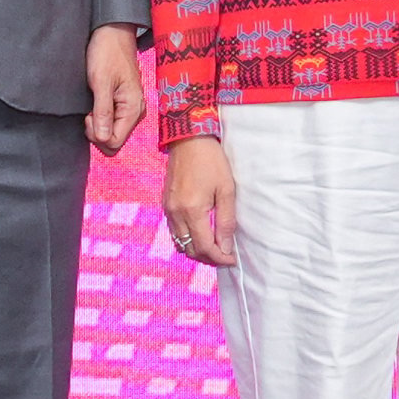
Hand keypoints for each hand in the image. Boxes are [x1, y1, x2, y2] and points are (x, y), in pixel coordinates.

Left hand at [85, 25, 146, 154]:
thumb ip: (103, 112)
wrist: (112, 31)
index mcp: (133, 108)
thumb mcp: (101, 82)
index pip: (114, 142)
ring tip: (92, 102)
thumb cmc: (108, 52)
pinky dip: (101, 115)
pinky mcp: (123, 101)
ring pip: (112, 130)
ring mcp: (130, 106)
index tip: (88, 115)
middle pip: (114, 139)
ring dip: (98, 122)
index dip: (97, 134)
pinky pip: (112, 119)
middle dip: (97, 131)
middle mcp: (135, 111)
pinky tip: (95, 101)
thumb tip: (103, 139)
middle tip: (88, 110)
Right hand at [164, 135, 235, 267]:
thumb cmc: (211, 161)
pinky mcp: (165, 204)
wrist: (188, 138)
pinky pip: (175, 231)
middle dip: (208, 257)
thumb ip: (226, 221)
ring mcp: (168, 209)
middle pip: (190, 249)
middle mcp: (175, 214)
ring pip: (180, 242)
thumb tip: (227, 247)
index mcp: (192, 210)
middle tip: (225, 255)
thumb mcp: (226, 190)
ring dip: (197, 249)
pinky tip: (201, 233)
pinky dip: (188, 238)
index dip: (220, 258)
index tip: (232, 260)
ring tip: (215, 246)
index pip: (204, 247)